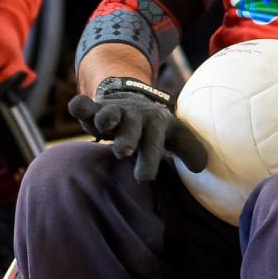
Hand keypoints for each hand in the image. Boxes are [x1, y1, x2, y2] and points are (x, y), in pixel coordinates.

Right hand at [69, 83, 208, 181]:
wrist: (134, 99)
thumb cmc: (155, 129)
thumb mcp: (175, 136)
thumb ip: (189, 150)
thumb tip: (201, 167)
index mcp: (155, 126)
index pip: (154, 145)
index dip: (149, 161)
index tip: (143, 178)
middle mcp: (135, 118)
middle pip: (131, 129)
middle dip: (127, 139)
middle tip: (123, 151)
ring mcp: (114, 112)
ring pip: (108, 114)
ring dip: (105, 119)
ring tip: (103, 126)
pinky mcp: (95, 109)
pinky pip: (84, 106)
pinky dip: (80, 106)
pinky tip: (76, 106)